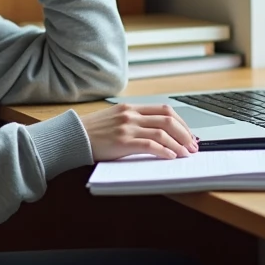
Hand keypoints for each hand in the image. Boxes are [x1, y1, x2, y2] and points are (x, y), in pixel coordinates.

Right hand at [81, 104, 199, 161]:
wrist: (71, 137)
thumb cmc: (91, 132)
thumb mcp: (113, 119)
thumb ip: (133, 121)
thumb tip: (156, 133)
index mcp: (130, 107)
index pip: (164, 110)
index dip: (181, 122)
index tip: (189, 134)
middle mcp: (131, 115)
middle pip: (168, 119)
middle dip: (185, 133)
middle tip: (193, 145)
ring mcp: (127, 127)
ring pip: (162, 133)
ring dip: (179, 144)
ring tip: (186, 154)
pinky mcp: (123, 141)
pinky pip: (150, 145)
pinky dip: (164, 151)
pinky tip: (171, 157)